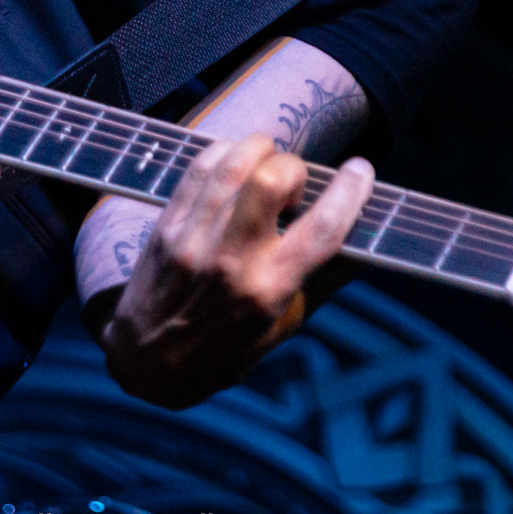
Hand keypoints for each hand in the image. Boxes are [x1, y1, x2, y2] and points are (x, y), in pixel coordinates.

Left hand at [95, 137, 373, 407]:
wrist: (148, 362)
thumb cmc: (224, 348)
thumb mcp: (284, 324)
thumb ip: (321, 279)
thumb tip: (364, 241)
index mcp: (270, 290)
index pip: (321, 229)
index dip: (349, 192)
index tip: (360, 170)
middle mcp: (232, 260)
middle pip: (272, 179)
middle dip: (295, 168)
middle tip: (293, 186)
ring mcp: (194, 238)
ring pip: (233, 163)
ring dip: (260, 152)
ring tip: (264, 169)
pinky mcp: (167, 224)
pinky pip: (199, 167)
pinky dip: (225, 154)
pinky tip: (233, 167)